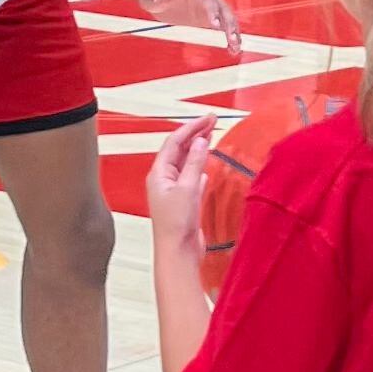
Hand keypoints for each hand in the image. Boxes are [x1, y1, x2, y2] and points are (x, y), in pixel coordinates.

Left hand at [138, 0, 241, 59]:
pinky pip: (224, 27)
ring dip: (234, 32)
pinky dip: (230, 37)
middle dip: (229, 24)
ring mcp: (210, 7)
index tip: (215, 26)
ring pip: (227, 19)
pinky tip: (233, 50)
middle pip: (223, 9)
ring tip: (236, 48)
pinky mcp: (209, 17)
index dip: (212, 11)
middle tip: (232, 40)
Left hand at [144, 118, 213, 247]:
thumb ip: (195, 163)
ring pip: (186, 163)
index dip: (192, 127)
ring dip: (199, 149)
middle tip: (213, 122)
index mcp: (159, 174)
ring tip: (211, 136)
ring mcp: (174, 191)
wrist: (178, 252)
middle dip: (196, 134)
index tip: (209, 119)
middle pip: (180, 150)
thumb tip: (201, 142)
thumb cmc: (176, 225)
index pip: (175, 142)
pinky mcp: (184, 202)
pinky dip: (200, 168)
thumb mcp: (187, 188)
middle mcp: (164, 180)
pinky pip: (192, 178)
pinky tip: (207, 166)